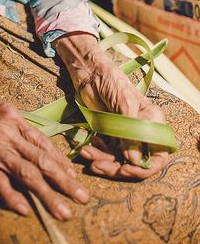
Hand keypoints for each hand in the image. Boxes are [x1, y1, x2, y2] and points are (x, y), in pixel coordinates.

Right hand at [0, 81, 89, 219]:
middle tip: (83, 197)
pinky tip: (26, 209)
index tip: (74, 175)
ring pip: (26, 174)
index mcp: (15, 118)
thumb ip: (19, 125)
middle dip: (64, 181)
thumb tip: (40, 143)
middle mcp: (8, 133)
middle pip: (41, 161)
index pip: (43, 143)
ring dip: (48, 194)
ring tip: (64, 211)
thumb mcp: (0, 107)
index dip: (61, 161)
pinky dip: (12, 196)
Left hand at [55, 35, 168, 179]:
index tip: (126, 169)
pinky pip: (105, 154)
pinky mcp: (110, 136)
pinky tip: (84, 149)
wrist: (90, 73)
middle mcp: (141, 133)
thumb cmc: (112, 82)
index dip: (144, 168)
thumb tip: (134, 160)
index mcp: (152, 123)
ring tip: (86, 153)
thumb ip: (131, 131)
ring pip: (118, 161)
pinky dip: (95, 155)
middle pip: (135, 163)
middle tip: (97, 166)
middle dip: (116, 168)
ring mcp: (125, 136)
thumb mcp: (124, 104)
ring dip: (102, 162)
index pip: (158, 156)